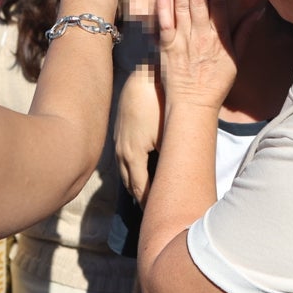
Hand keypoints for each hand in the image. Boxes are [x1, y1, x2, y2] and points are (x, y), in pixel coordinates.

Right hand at [115, 66, 162, 203]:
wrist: (144, 77)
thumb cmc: (160, 105)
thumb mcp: (168, 135)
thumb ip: (169, 159)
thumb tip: (175, 179)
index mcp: (133, 156)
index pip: (140, 189)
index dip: (149, 204)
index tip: (158, 216)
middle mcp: (121, 152)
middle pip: (130, 184)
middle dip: (141, 198)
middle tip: (154, 211)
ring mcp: (118, 142)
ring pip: (124, 172)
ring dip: (135, 184)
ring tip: (147, 196)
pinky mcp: (120, 132)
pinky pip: (123, 158)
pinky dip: (132, 169)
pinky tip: (141, 170)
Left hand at [156, 0, 236, 112]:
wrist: (194, 106)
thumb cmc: (216, 84)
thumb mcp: (236, 59)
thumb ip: (245, 33)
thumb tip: (258, 12)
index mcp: (219, 37)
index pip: (216, 2)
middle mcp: (201, 36)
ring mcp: (183, 41)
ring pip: (182, 7)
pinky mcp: (167, 48)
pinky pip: (164, 24)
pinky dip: (163, 7)